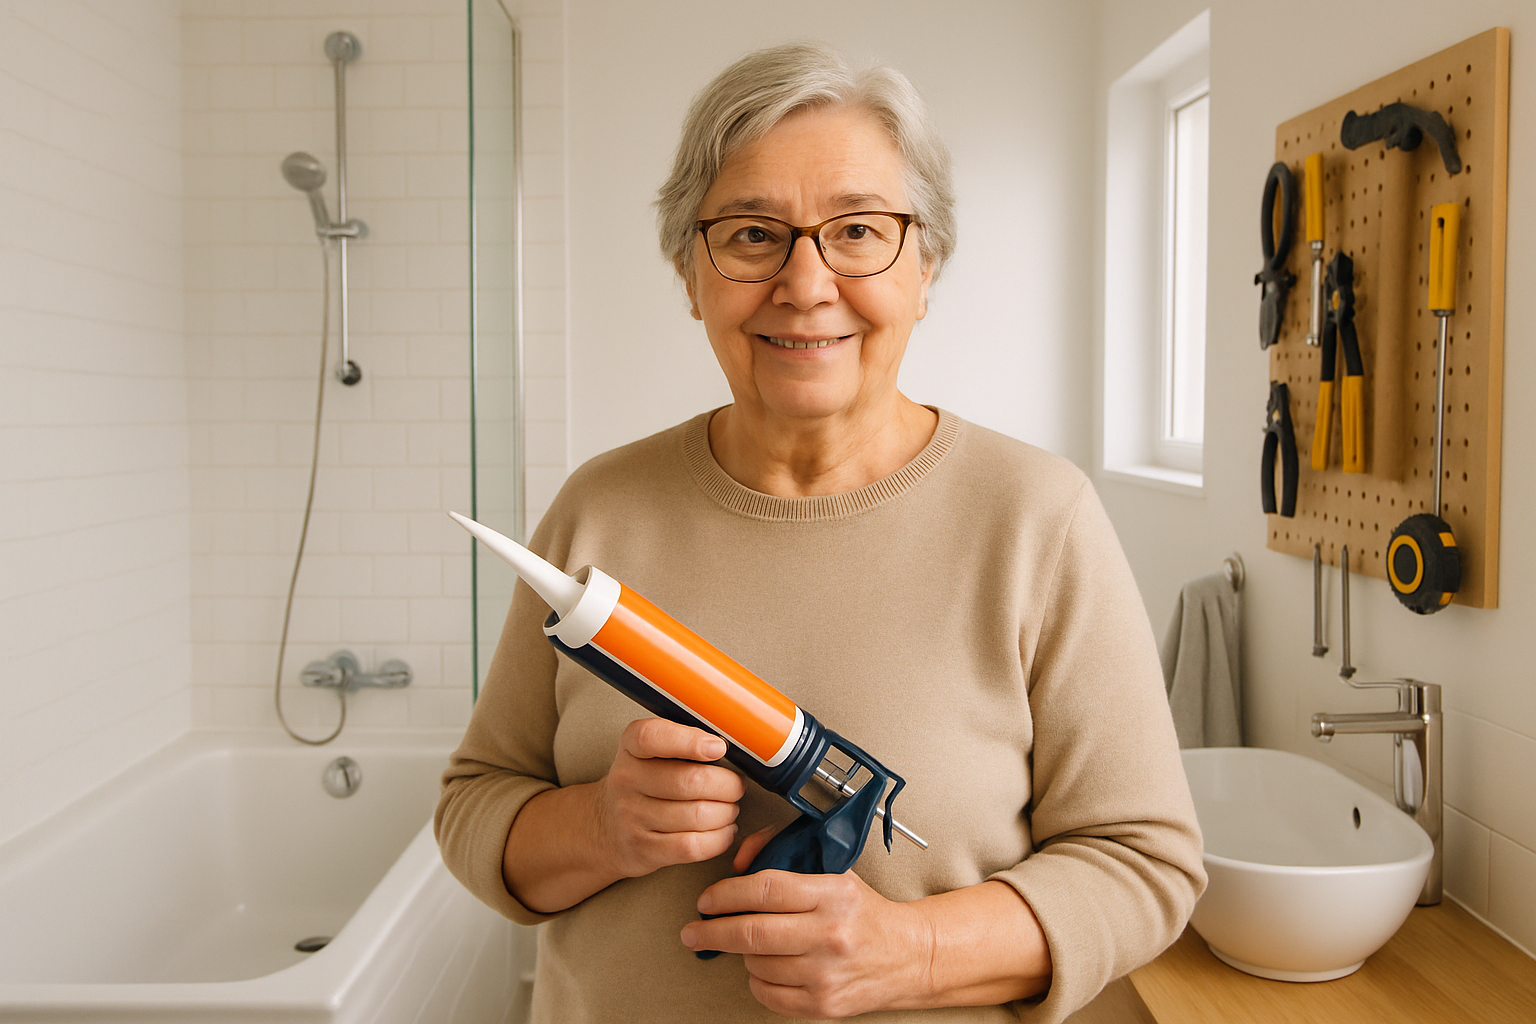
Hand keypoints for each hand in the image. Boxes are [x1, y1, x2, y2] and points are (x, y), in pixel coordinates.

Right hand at [594, 718, 745, 879]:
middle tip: (736, 786)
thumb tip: (730, 743)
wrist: (607, 827)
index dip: (689, 741)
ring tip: (730, 809)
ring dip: (727, 813)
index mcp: (630, 746)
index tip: (719, 747)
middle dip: (728, 785)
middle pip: (690, 781)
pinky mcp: (643, 848)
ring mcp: (631, 816)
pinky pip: (692, 846)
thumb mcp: (651, 752)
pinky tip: (724, 831)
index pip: (652, 737)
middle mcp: (626, 779)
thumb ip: (683, 740)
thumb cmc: (645, 782)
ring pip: (697, 815)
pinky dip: (719, 839)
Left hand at [681, 840, 931, 1018]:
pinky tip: (769, 966)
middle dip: (712, 930)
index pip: (765, 889)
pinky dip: (758, 979)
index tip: (707, 899)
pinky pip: (767, 993)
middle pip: (752, 932)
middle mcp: (829, 934)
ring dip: (743, 953)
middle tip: (694, 930)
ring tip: (752, 944)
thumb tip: (740, 860)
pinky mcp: (822, 1004)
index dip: (726, 893)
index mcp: (832, 894)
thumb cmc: (863, 911)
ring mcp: (825, 974)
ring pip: (755, 964)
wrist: (907, 956)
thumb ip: (782, 851)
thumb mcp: (831, 869)